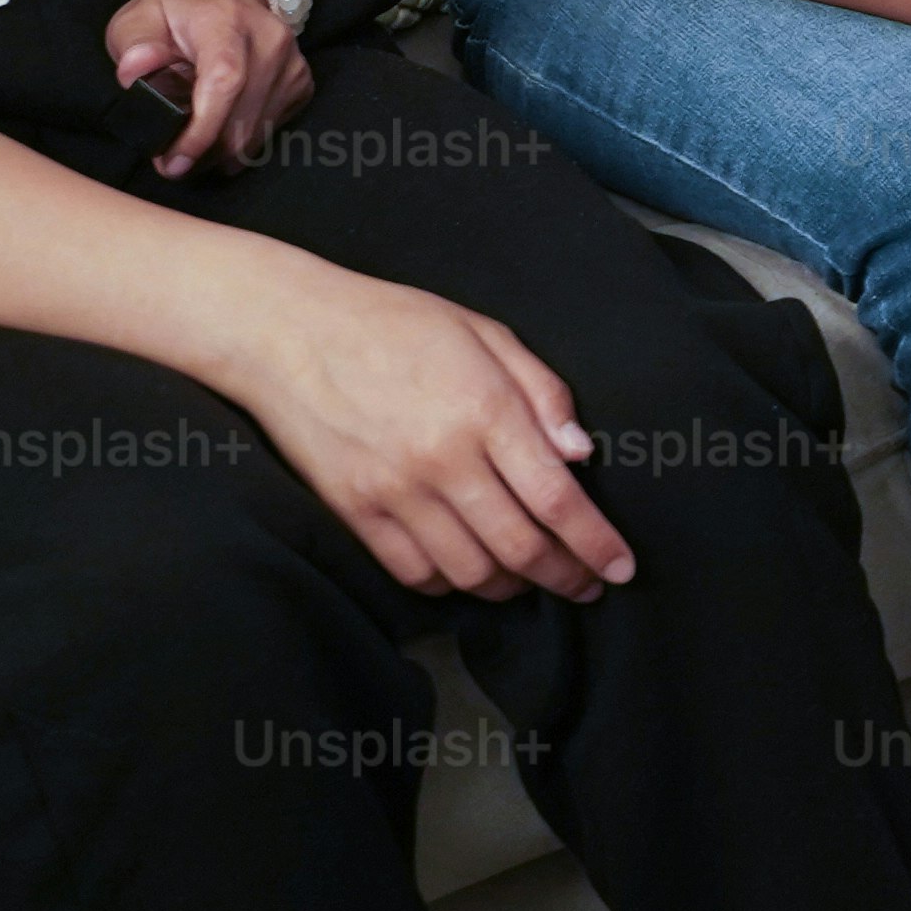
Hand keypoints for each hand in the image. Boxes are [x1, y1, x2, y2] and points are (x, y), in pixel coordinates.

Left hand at [103, 0, 312, 176]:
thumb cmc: (173, 16)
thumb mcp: (137, 21)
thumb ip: (133, 44)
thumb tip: (136, 70)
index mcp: (226, 20)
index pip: (225, 80)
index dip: (203, 128)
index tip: (175, 160)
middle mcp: (269, 38)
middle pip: (243, 118)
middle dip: (203, 152)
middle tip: (170, 163)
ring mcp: (291, 61)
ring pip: (258, 131)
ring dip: (222, 152)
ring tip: (192, 145)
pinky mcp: (301, 80)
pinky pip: (272, 128)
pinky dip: (243, 141)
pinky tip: (221, 129)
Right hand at [221, 273, 635, 601]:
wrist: (289, 331)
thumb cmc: (395, 323)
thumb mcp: (484, 333)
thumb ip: (542, 393)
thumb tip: (580, 454)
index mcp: (485, 410)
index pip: (557, 499)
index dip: (595, 544)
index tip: (621, 567)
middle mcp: (443, 460)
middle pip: (520, 547)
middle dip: (565, 576)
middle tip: (587, 586)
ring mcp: (394, 492)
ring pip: (470, 571)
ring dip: (511, 587)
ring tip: (532, 580)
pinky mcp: (354, 511)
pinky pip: (413, 572)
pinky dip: (449, 585)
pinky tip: (469, 572)